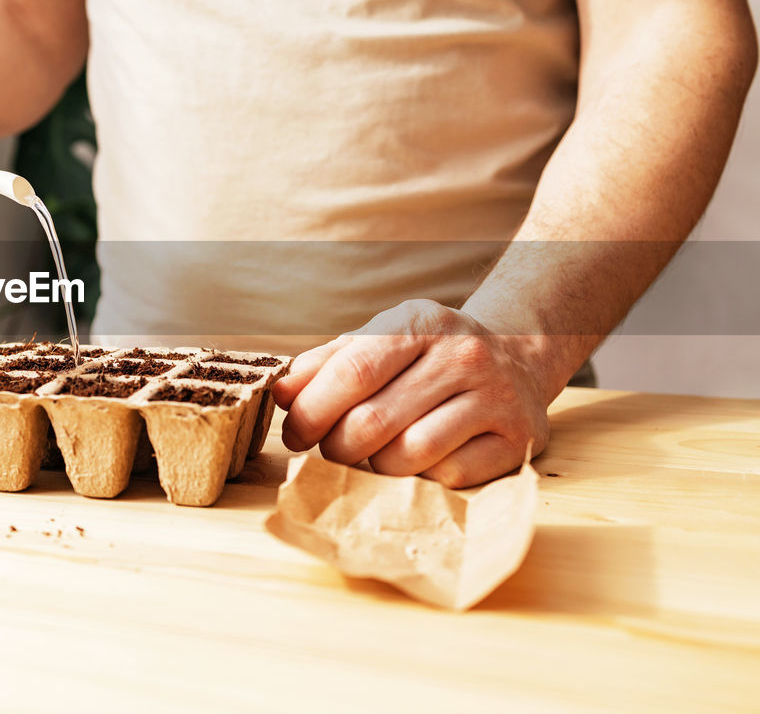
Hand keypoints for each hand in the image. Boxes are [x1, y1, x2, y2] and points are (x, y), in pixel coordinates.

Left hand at [271, 300, 551, 487]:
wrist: (520, 356)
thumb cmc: (428, 355)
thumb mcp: (381, 339)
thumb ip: (327, 362)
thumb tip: (281, 394)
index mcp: (421, 322)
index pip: (353, 371)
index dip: (312, 410)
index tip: (294, 432)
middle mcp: (463, 355)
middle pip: (373, 421)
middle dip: (336, 446)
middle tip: (331, 449)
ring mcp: (496, 398)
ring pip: (408, 455)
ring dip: (375, 466)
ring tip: (371, 455)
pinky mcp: (517, 440)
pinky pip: (448, 476)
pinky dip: (420, 478)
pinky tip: (418, 462)